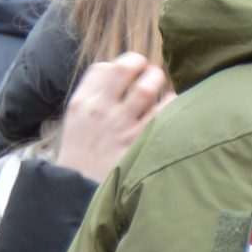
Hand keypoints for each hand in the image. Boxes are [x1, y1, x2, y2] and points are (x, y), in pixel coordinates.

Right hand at [53, 53, 170, 181]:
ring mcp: (121, 125)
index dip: (122, 63)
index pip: (103, 68)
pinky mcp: (139, 141)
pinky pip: (163, 112)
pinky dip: (172, 104)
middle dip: (143, 65)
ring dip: (159, 81)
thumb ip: (95, 98)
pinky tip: (174, 107)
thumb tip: (120, 75)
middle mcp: (100, 109)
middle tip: (152, 73)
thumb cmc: (83, 153)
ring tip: (162, 84)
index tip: (131, 69)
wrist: (80, 188)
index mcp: (82, 102)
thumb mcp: (76, 121)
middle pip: (125, 70)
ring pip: (147, 88)